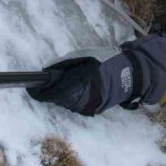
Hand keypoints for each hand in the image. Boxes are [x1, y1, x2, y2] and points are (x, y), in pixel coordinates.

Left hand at [28, 34, 165, 115]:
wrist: (133, 74)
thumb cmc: (109, 60)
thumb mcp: (87, 55)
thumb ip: (66, 62)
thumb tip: (47, 71)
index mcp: (83, 81)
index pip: (55, 92)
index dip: (41, 92)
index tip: (31, 89)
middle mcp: (85, 97)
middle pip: (58, 100)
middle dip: (52, 92)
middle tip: (47, 83)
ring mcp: (91, 106)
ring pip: (66, 104)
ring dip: (61, 95)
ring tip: (64, 84)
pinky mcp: (95, 110)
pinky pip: (76, 106)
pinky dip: (72, 98)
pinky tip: (77, 89)